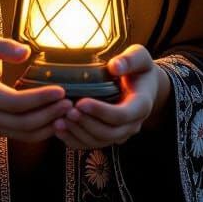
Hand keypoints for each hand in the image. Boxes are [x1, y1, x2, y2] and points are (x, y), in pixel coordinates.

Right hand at [0, 34, 72, 141]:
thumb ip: (3, 46)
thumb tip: (26, 52)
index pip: (14, 102)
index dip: (39, 98)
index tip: (61, 90)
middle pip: (23, 122)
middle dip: (50, 114)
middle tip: (71, 103)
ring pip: (25, 133)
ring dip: (49, 125)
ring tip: (68, 112)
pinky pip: (22, 135)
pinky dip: (42, 130)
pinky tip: (57, 118)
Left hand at [53, 44, 169, 149]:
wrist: (144, 86)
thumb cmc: (139, 68)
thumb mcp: (139, 57)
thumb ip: (130, 60)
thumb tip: (114, 66)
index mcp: (141, 105)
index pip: (122, 115)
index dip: (100, 111)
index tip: (80, 102)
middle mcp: (133, 124)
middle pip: (109, 133)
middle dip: (86, 124)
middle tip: (67, 111)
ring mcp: (121, 133)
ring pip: (99, 141)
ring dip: (78, 133)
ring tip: (59, 120)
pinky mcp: (109, 136)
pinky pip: (92, 144)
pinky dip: (74, 140)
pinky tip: (59, 129)